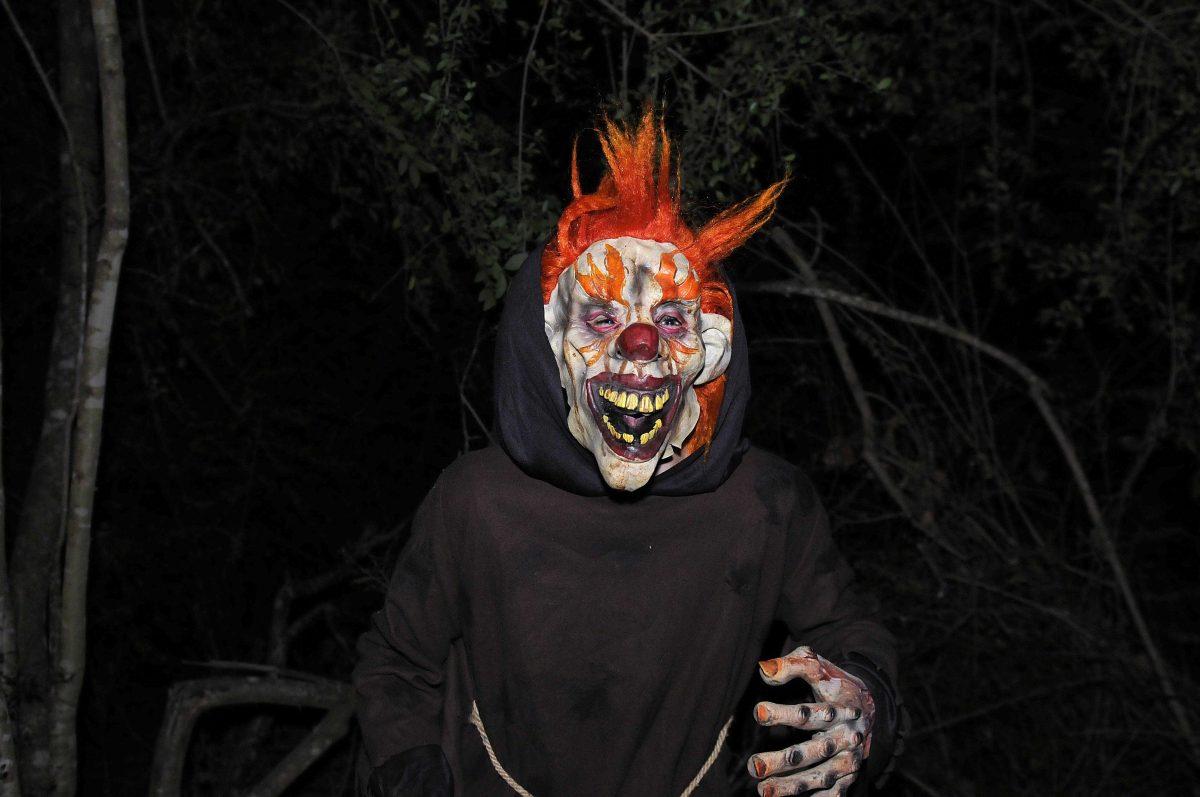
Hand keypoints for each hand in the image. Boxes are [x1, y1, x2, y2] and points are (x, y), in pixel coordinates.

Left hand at [747, 646, 873, 796]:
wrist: (868, 707)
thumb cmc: (834, 684)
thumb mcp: (818, 667)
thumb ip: (792, 665)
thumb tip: (765, 670)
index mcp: (841, 710)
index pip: (811, 713)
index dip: (784, 713)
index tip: (758, 711)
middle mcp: (847, 737)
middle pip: (815, 751)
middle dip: (783, 761)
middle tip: (754, 765)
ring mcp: (850, 760)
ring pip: (822, 776)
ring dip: (792, 785)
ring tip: (762, 789)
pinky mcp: (849, 777)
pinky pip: (833, 793)